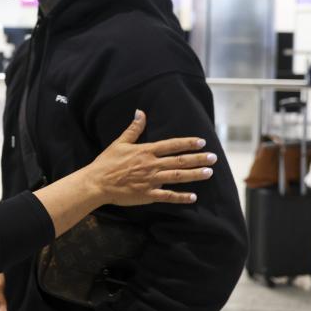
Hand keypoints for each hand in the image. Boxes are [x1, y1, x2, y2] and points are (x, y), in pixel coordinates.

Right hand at [83, 110, 215, 205]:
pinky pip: (168, 196)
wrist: (97, 182)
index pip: (171, 145)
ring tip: (209, 172)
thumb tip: (140, 112)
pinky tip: (193, 197)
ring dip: (195, 174)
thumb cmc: (107, 162)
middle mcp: (151, 165)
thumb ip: (133, 129)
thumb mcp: (119, 143)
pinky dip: (181, 197)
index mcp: (145, 151)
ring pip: (178, 177)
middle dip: (198, 159)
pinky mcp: (148, 194)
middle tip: (213, 157)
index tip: (201, 141)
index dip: (187, 143)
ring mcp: (151, 180)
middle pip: (179, 161)